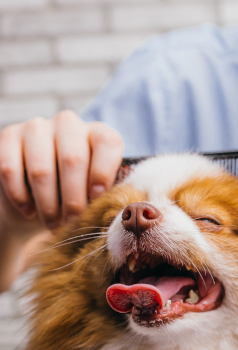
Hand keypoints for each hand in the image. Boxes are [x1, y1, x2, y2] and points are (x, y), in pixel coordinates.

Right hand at [0, 110, 122, 235]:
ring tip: (53, 223)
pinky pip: (11, 169)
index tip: (97, 199)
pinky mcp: (9, 136)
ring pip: (41, 169)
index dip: (103, 173)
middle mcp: (69, 124)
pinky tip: (29, 212)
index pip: (108, 143)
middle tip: (72, 222)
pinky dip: (21, 197)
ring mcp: (37, 127)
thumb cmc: (76, 198)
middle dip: (73, 199)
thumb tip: (113, 209)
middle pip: (73, 159)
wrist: (36, 200)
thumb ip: (108, 195)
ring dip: (48, 204)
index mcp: (99, 134)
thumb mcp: (97, 195)